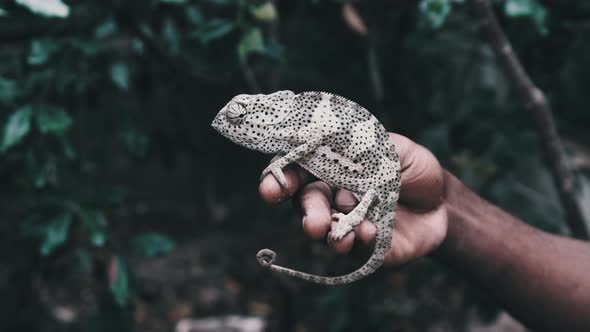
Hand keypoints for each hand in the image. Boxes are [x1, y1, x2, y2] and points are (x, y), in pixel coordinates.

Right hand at [259, 133, 446, 265]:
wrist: (444, 202)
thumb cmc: (414, 169)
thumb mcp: (394, 147)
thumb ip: (364, 144)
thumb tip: (330, 137)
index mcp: (333, 170)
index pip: (298, 173)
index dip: (281, 179)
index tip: (271, 188)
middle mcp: (334, 199)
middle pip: (308, 206)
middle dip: (307, 214)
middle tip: (312, 223)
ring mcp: (349, 226)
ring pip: (328, 232)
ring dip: (331, 235)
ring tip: (342, 237)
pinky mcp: (369, 249)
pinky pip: (358, 249)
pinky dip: (359, 241)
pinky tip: (369, 233)